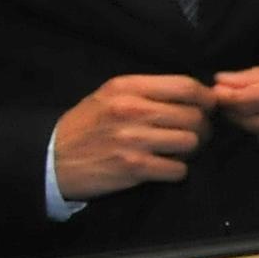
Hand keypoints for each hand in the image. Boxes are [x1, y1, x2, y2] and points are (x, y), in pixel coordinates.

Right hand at [49, 72, 212, 199]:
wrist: (51, 158)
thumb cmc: (87, 125)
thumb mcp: (110, 96)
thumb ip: (149, 92)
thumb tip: (197, 95)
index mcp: (128, 87)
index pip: (187, 86)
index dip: (206, 99)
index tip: (207, 108)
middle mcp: (132, 110)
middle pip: (195, 116)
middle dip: (201, 127)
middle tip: (190, 134)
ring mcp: (134, 139)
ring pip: (191, 142)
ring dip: (189, 151)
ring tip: (174, 151)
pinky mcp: (134, 167)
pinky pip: (178, 169)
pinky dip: (175, 171)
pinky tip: (162, 168)